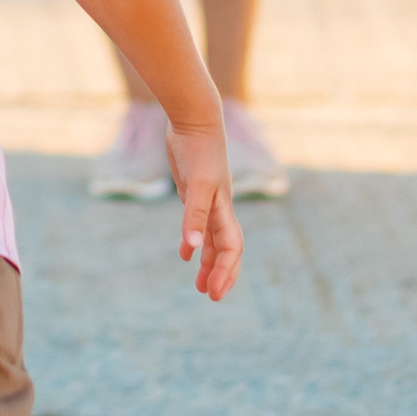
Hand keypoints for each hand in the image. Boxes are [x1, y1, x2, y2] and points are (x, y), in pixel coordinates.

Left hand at [170, 125, 241, 299]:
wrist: (194, 119)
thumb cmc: (198, 149)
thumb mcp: (196, 184)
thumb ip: (194, 215)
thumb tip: (194, 249)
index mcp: (223, 209)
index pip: (231, 249)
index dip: (224, 272)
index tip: (212, 293)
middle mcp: (219, 208)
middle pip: (227, 249)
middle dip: (221, 274)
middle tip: (211, 296)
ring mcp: (208, 201)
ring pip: (212, 240)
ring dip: (207, 263)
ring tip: (199, 286)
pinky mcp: (194, 193)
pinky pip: (198, 225)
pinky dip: (193, 241)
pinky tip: (185, 254)